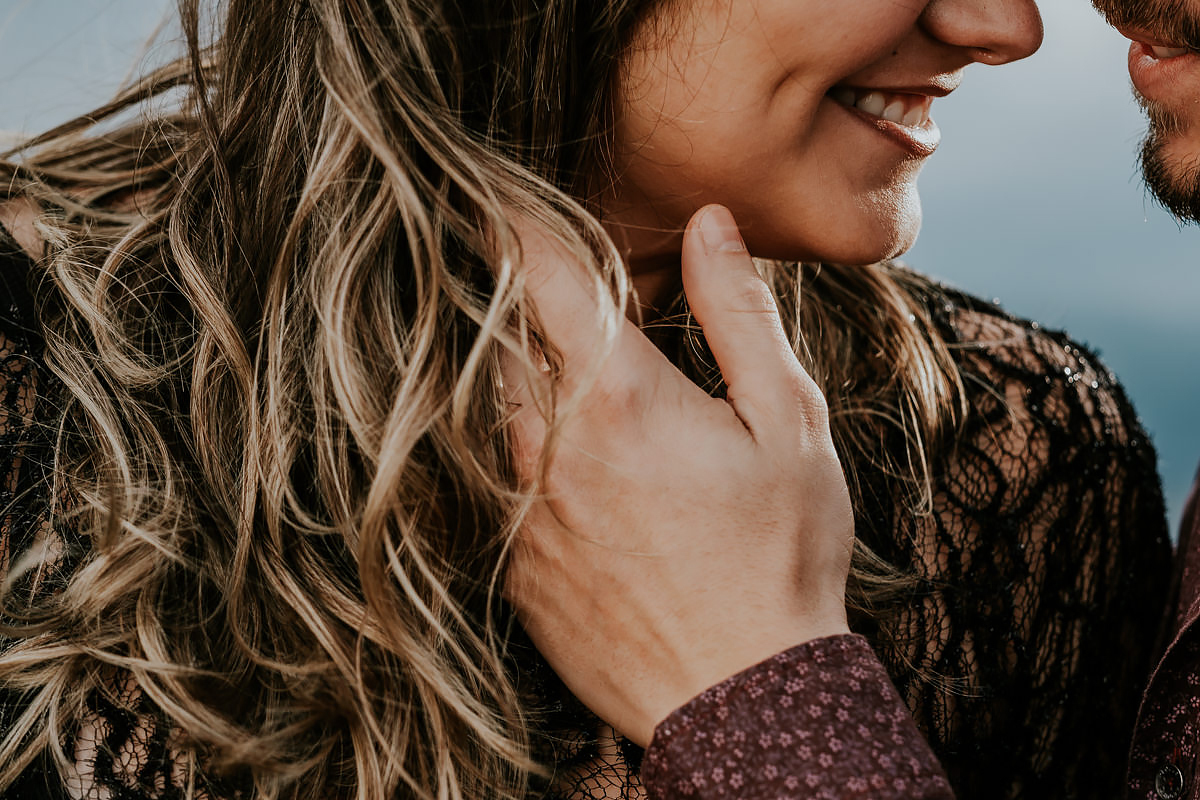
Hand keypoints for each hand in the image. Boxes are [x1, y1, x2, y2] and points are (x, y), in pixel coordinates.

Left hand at [503, 205, 853, 747]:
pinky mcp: (514, 565)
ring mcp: (522, 511)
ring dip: (508, 373)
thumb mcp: (787, 422)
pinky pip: (491, 482)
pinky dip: (513, 451)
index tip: (499, 197)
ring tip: (554, 370)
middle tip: (531, 280)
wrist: (744, 696)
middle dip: (508, 299)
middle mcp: (550, 447)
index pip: (545, 277)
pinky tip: (565, 466)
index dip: (518, 224)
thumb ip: (738, 314)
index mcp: (620, 397)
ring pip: (486, 409)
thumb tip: (708, 225)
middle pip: (497, 337)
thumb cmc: (781, 555)